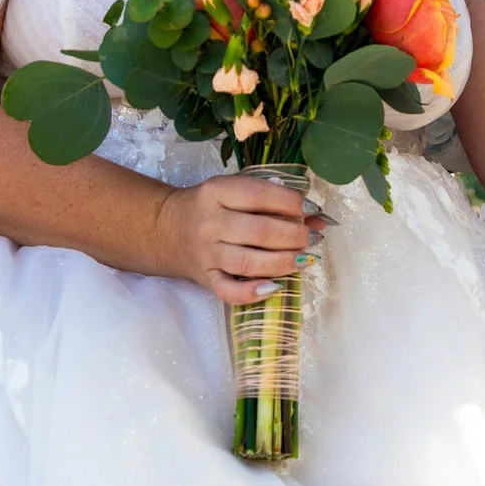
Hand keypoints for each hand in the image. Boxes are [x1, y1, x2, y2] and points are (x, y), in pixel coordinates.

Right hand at [155, 173, 329, 304]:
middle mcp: (210, 223)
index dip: (289, 202)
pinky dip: (252, 293)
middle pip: (257, 231)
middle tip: (313, 239)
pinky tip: (275, 287)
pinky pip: (228, 290)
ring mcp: (206, 253)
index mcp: (216, 192)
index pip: (257, 195)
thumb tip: (318, 218)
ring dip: (282, 262)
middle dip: (293, 236)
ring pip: (247, 262)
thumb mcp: (235, 192)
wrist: (166, 229)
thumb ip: (273, 201)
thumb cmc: (210, 207)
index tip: (311, 209)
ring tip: (304, 260)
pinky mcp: (205, 278)